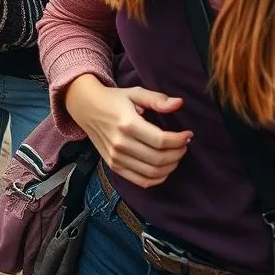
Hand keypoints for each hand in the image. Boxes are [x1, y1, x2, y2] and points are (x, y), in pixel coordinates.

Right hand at [65, 74, 191, 188]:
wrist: (86, 107)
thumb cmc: (113, 99)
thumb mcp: (134, 93)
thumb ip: (157, 99)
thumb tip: (179, 103)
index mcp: (127, 124)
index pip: (161, 141)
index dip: (179, 140)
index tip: (188, 135)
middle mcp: (121, 144)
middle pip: (159, 159)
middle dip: (178, 153)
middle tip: (183, 145)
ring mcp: (116, 157)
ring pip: (153, 173)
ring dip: (170, 166)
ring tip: (175, 155)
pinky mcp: (114, 166)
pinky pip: (141, 181)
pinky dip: (157, 179)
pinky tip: (164, 168)